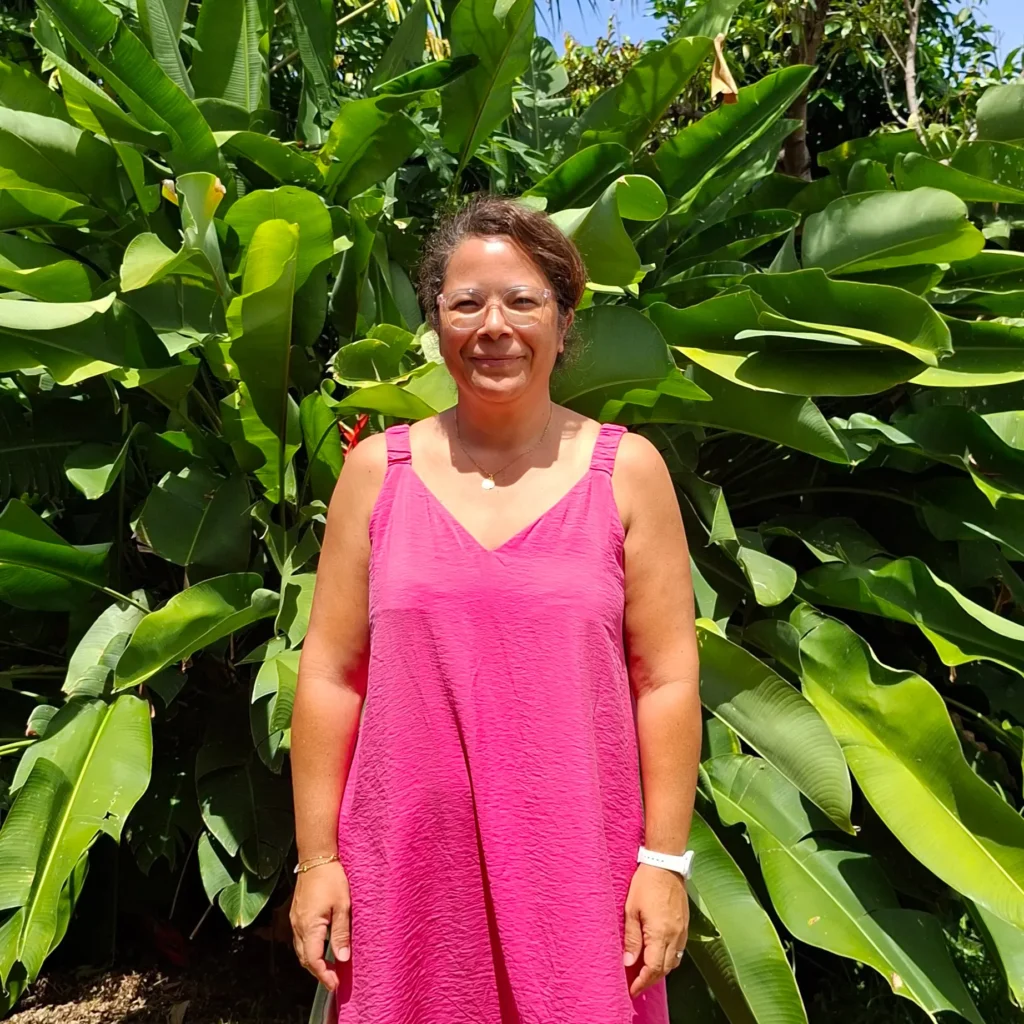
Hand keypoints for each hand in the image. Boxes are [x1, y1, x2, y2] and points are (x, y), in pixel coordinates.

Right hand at [290, 860, 351, 990]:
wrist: (316, 858)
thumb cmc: (331, 879)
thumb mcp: (342, 906)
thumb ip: (341, 933)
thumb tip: (342, 958)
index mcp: (310, 926)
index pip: (313, 960)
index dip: (324, 975)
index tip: (335, 984)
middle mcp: (298, 926)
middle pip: (304, 958)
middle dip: (318, 972)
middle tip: (333, 981)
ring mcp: (295, 920)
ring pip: (301, 950)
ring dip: (312, 962)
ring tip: (328, 969)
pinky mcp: (296, 914)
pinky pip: (300, 939)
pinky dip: (309, 950)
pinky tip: (319, 949)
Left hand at [622, 863, 688, 996]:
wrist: (666, 864)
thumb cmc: (645, 884)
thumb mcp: (631, 910)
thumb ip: (631, 938)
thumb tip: (628, 962)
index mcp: (660, 934)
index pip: (653, 969)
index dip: (642, 983)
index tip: (632, 991)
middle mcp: (675, 936)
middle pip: (665, 969)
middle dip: (650, 980)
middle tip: (636, 985)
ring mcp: (682, 931)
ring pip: (674, 962)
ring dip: (660, 970)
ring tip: (645, 973)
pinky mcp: (685, 925)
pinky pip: (679, 950)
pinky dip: (668, 958)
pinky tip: (658, 955)